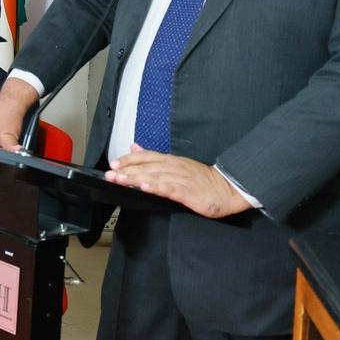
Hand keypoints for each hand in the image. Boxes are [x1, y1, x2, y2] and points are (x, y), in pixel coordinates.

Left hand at [105, 144, 251, 217]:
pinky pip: (169, 189)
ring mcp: (181, 179)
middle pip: (147, 167)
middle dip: (127, 170)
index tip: (114, 163)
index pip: (147, 157)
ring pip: (155, 177)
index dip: (129, 159)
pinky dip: (156, 187)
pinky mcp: (188, 192)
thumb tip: (135, 147)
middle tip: (110, 174)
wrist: (228, 189)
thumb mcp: (177, 164)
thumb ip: (155, 157)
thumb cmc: (202, 179)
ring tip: (121, 180)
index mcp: (171, 161)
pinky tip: (145, 188)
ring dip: (135, 178)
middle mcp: (174, 167)